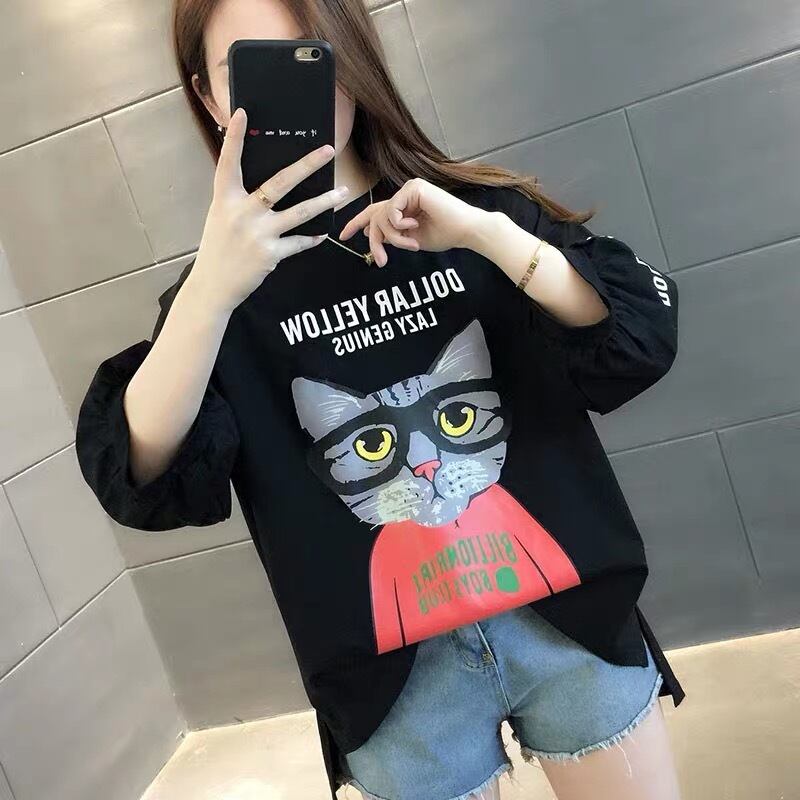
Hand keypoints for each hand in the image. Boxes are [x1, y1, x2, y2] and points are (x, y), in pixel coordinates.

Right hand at [186, 107, 349, 314]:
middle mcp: (241, 213)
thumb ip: (239, 200)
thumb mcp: (221, 218)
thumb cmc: (219, 250)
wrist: (212, 287)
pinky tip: (321, 234)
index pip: (229, 163)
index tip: (241, 113)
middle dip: (307, 165)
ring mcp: (257, 233)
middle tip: (328, 150)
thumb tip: (266, 185)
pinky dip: (311, 238)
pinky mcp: (270, 254)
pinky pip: (298, 242)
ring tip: (342, 193)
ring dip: (324, 202)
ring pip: (299, 212)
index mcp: (224, 199)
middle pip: (280, 182)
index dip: (234, 138)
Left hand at [338, 177, 489, 266]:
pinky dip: (399, 224)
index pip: (375, 212)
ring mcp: (408, 189)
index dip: (358, 223)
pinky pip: (392, 210)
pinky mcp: (413, 188)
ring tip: (411, 245)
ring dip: (393, 237)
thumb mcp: (412, 239)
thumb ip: (393, 236)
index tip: (344, 236)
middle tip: (380, 259)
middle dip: (374, 239)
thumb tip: (371, 234)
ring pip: (383, 216)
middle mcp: (405, 195)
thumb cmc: (445, 235)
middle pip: (375, 216)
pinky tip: (415, 225)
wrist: (466, 230)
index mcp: (405, 206)